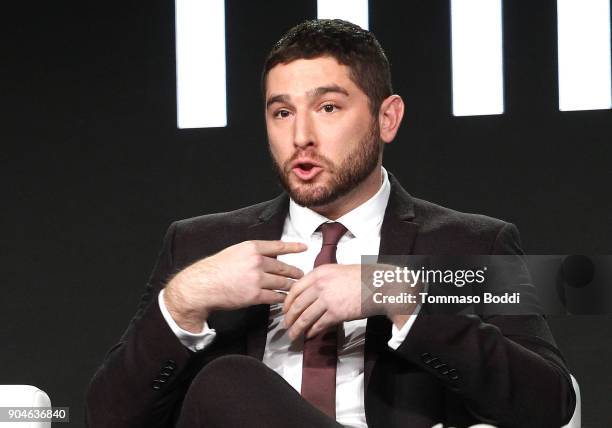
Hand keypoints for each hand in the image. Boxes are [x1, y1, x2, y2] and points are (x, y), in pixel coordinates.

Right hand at [164, 240, 306, 331]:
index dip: (294, 247)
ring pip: (282, 283)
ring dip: (291, 286)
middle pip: (283, 267)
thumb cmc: (216, 268)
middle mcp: (257, 261)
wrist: (203, 285)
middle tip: (302, 275)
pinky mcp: (255, 295)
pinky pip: (275, 297)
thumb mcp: (235, 252)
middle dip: (295, 272)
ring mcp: (257, 279)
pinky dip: (282, 298)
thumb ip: (253, 253)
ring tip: (296, 288)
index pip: (278, 246)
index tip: (305, 248)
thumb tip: (270, 258)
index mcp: (252, 247)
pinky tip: (286, 299)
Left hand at [282, 264, 370, 339]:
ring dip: (297, 328)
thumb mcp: (336, 271)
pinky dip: (312, 331)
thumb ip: (321, 280)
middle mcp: (320, 285)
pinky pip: (318, 324)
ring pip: (305, 317)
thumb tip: (309, 293)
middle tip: (286, 325)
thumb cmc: (360, 277)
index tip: (285, 309)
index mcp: (318, 273)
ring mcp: (327, 300)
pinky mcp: (336, 313)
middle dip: (289, 317)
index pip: (295, 289)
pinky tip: (309, 334)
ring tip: (294, 335)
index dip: (287, 302)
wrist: (378, 285)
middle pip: (297, 304)